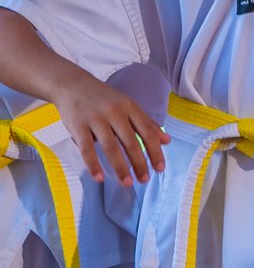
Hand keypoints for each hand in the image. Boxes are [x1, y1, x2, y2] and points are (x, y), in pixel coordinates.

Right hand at [59, 72, 164, 186]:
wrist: (71, 84)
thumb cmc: (103, 98)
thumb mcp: (128, 105)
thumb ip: (146, 123)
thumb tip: (167, 141)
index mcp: (130, 107)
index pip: (147, 132)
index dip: (155, 151)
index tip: (160, 168)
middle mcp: (115, 112)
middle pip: (131, 142)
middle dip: (140, 163)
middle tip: (144, 180)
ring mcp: (95, 119)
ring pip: (110, 147)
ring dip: (120, 167)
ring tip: (127, 183)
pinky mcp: (77, 125)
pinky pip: (86, 148)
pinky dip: (93, 164)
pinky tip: (100, 177)